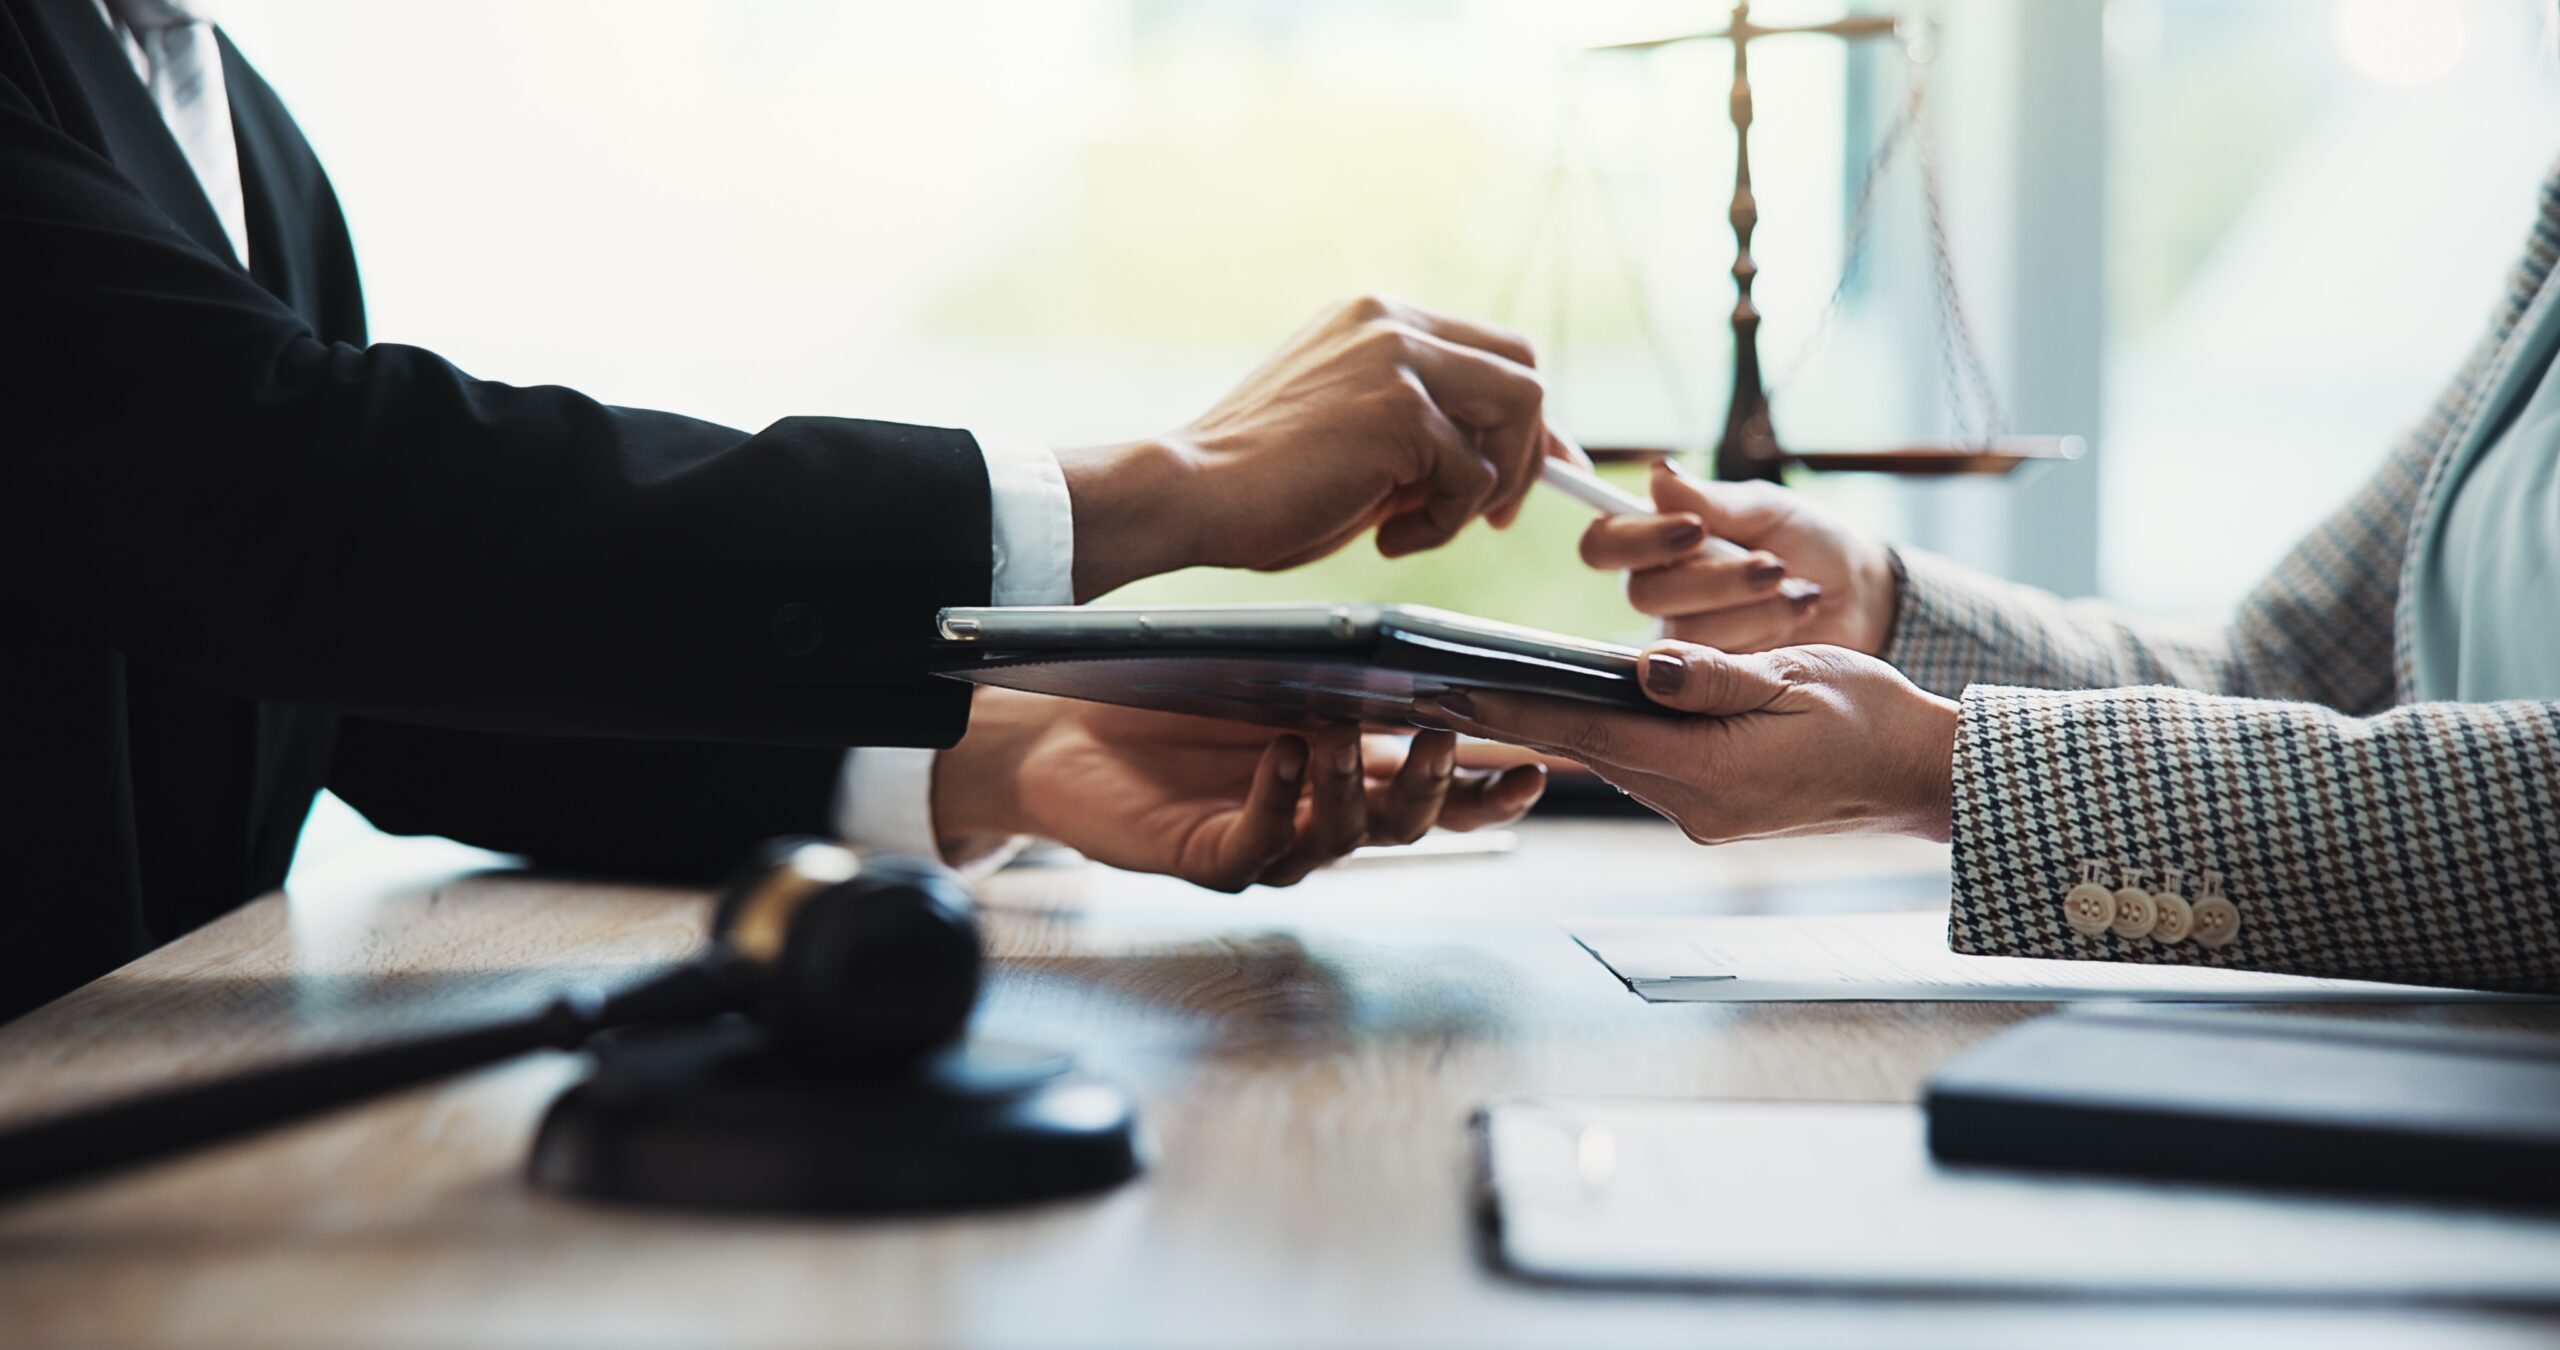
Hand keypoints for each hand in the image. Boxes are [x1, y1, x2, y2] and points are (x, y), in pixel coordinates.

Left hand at [931, 690, 1547, 890]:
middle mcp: (1320, 822)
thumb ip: (1347, 681)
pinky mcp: (1210, 859)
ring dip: (1348, 787)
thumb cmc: (1177, 701)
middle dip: (1430, 790)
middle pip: (1402, 826)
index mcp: (1350, 779)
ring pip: (1334, 838)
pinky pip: (1257, 844)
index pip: (1437, 795)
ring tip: (1342, 734)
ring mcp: (1270, 846)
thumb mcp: (1278, 680)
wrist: (1069, 732)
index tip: (1535, 769)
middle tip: (1439, 741)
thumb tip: (1424, 653)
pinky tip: (1284, 756)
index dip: (1488, 791)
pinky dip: (1276, 798)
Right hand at [1056, 295, 1574, 599]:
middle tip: (1491, 512)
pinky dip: (1444, 522)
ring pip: (1519, 407)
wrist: (1190, 494)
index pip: (1488, 350)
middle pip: (1522, 367)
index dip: (1517, 418)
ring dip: (1490, 483)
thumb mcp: (1356, 436)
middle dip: (1525, 448)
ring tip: (1422, 524)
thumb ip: (1423, 431)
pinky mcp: (1402, 408)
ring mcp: (1399, 357)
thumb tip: (1509, 463)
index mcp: (1375, 319)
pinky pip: (1474, 473)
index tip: (1518, 472)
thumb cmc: (1259, 483)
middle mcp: (1392, 321)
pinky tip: (1387, 539)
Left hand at [1416, 641, 1955, 844]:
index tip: (1451, 692)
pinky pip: (1642, 769)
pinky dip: (1603, 739)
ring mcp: (1701, 816)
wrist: (1921, 774)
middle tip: (1433, 689)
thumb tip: (1645, 668)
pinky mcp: (1712, 811)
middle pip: (1585, 751)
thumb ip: (1716, 677)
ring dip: (1553, 730)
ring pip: (1610, 761)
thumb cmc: (1871, 717)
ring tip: (1479, 693)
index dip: (1515, 710)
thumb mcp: (1797, 678)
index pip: (1589, 733)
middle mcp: (1695, 805)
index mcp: (1713, 771)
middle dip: (1511, 719)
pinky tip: (1572, 711)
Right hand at [1578, 462, 1899, 654]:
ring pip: (1683, 634)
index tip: (1696, 529)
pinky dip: (1767, 631)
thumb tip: (1657, 475)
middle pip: (1641, 594)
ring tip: (1799, 589)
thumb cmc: (1809, 541)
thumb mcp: (1769, 509)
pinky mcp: (1711, 680)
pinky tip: (1799, 614)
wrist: (1859, 596)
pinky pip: (1716, 666)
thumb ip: (1713, 501)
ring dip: (1750, 607)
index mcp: (1657, 540)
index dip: (1638, 540)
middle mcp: (1658, 590)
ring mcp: (1682, 641)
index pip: (1603, 543)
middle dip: (1715, 579)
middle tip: (1772, 565)